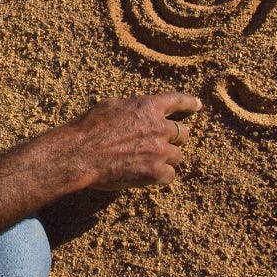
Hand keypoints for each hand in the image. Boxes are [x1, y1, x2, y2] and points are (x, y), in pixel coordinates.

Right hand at [68, 91, 201, 189]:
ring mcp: (159, 151)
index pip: (176, 101)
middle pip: (183, 133)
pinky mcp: (154, 172)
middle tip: (162, 143)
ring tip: (150, 160)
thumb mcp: (111, 106)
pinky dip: (162, 175)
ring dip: (167, 157)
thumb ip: (131, 108)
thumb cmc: (88, 128)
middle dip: (175, 137)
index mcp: (147, 107)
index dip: (189, 103)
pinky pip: (170, 175)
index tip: (197, 105)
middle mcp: (159, 127)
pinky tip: (148, 174)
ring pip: (177, 155)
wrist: (79, 154)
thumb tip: (138, 112)